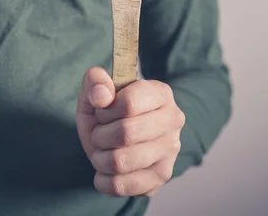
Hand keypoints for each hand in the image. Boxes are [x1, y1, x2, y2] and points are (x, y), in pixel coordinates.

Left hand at [75, 67, 184, 196]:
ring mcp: (170, 151)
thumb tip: (102, 97)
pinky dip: (104, 180)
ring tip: (101, 152)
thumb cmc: (109, 110)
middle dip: (100, 136)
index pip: (128, 104)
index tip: (102, 112)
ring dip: (100, 159)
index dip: (105, 111)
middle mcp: (172, 121)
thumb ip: (95, 81)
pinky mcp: (161, 176)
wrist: (120, 135)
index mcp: (160, 93)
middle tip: (99, 134)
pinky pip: (123, 186)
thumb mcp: (97, 89)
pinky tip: (105, 171)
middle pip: (126, 133)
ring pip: (121, 162)